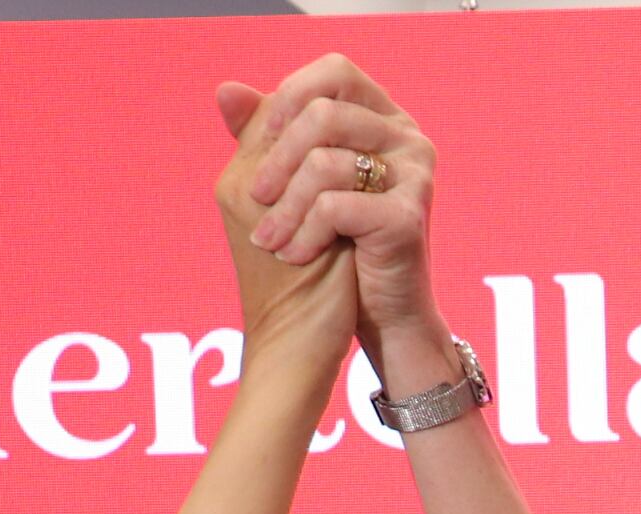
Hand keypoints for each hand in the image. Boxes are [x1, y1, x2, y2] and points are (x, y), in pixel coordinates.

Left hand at [228, 57, 440, 363]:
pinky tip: (296, 254)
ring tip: (270, 239)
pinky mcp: (407, 217)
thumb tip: (226, 90)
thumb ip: (265, 134)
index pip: (334, 73)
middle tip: (258, 197)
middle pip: (324, 113)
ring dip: (286, 205)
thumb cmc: (335, 244)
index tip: (262, 141)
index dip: (290, 98)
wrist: (378, 313)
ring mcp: (414, 175)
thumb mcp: (292, 181)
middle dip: (278, 158)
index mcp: (383, 118)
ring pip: (325, 162)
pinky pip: (335, 206)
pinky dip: (305, 233)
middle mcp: (407, 138)